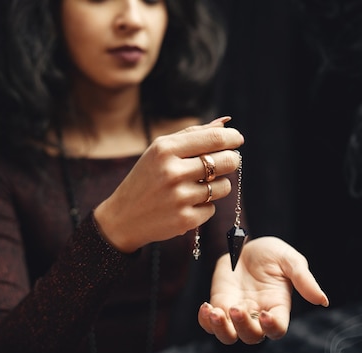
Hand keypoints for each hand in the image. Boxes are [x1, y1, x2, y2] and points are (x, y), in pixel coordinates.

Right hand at [94, 117, 243, 251]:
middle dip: (232, 160)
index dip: (232, 138)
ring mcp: (179, 197)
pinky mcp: (185, 219)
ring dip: (217, 186)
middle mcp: (172, 172)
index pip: (214, 139)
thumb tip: (225, 123)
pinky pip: (212, 208)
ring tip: (198, 186)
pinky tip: (186, 206)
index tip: (237, 140)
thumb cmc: (146, 178)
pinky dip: (204, 207)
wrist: (123, 217)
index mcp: (165, 149)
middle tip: (227, 162)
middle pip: (227, 161)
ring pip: (224, 186)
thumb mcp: (160, 151)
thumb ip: (192, 135)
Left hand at [198, 236, 328, 343]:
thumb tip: (323, 300)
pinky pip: (210, 325)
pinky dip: (206, 322)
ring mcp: (237, 312)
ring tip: (215, 312)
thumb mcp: (290, 260)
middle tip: (237, 307)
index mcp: (278, 307)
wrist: (244, 243)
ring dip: (221, 329)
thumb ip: (304, 280)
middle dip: (243, 326)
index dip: (273, 327)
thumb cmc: (271, 253)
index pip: (277, 329)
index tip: (266, 315)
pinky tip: (206, 307)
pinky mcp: (219, 306)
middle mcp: (258, 315)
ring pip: (229, 336)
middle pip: (252, 337)